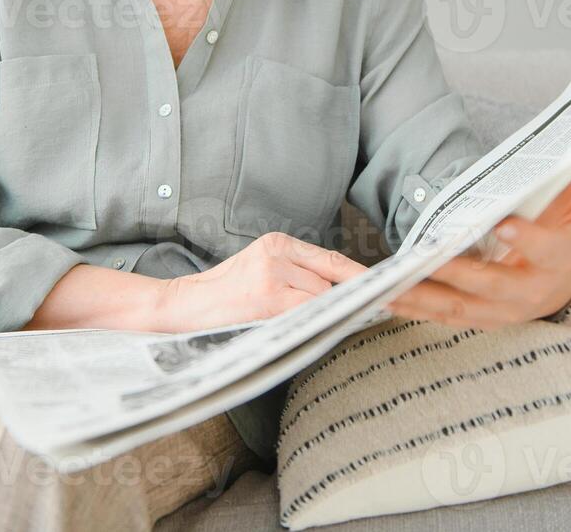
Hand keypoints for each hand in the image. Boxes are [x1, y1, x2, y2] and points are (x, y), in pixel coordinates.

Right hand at [159, 231, 368, 332]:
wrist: (183, 307)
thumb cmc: (224, 296)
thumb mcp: (260, 271)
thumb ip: (297, 275)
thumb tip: (342, 295)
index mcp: (276, 242)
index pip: (331, 260)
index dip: (360, 277)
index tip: (388, 287)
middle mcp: (277, 253)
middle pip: (331, 280)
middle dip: (345, 301)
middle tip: (369, 314)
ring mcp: (273, 275)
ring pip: (321, 297)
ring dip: (326, 314)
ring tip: (322, 322)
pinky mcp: (268, 298)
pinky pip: (307, 312)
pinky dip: (317, 322)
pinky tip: (319, 327)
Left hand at [385, 116, 570, 330]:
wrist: (561, 278)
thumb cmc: (569, 228)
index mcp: (558, 258)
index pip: (545, 250)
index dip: (527, 240)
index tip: (504, 224)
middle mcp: (528, 290)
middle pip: (492, 286)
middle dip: (460, 275)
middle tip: (430, 258)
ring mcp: (499, 309)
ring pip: (459, 307)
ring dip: (424, 297)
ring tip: (391, 286)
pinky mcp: (474, 316)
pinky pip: (440, 315)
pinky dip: (413, 308)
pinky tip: (383, 298)